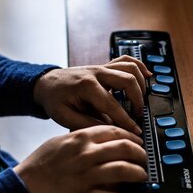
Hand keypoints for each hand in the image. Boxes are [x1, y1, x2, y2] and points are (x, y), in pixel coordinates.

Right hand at [14, 125, 147, 192]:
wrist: (24, 186)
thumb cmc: (40, 163)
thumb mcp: (60, 140)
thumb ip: (81, 137)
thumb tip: (103, 137)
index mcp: (80, 138)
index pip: (115, 132)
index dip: (132, 136)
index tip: (138, 141)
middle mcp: (85, 155)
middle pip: (124, 148)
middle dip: (140, 153)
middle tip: (144, 159)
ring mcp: (85, 177)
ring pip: (123, 170)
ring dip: (139, 173)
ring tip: (143, 176)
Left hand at [33, 55, 151, 133]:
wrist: (46, 84)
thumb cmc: (54, 100)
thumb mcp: (64, 117)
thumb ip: (87, 124)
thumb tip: (110, 130)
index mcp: (86, 86)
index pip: (112, 105)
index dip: (126, 120)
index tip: (135, 131)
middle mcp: (96, 72)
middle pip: (127, 80)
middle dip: (137, 100)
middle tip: (139, 116)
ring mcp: (101, 67)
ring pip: (130, 67)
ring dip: (140, 84)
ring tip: (141, 101)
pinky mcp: (104, 66)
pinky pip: (125, 60)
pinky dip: (138, 66)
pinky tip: (147, 76)